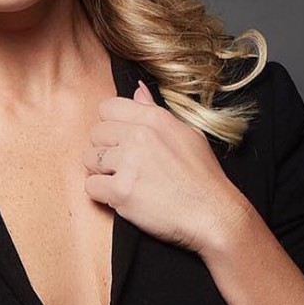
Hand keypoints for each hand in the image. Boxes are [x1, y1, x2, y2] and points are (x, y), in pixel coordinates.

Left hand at [82, 81, 253, 254]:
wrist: (214, 215)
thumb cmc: (203, 177)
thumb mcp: (187, 133)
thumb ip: (155, 111)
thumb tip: (138, 89)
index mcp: (153, 119)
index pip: (107, 108)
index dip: (110, 125)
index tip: (120, 141)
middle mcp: (138, 135)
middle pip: (95, 133)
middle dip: (105, 150)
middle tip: (123, 166)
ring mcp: (128, 163)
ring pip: (89, 159)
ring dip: (102, 172)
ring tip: (123, 181)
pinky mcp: (121, 191)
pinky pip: (91, 186)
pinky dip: (102, 194)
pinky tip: (121, 197)